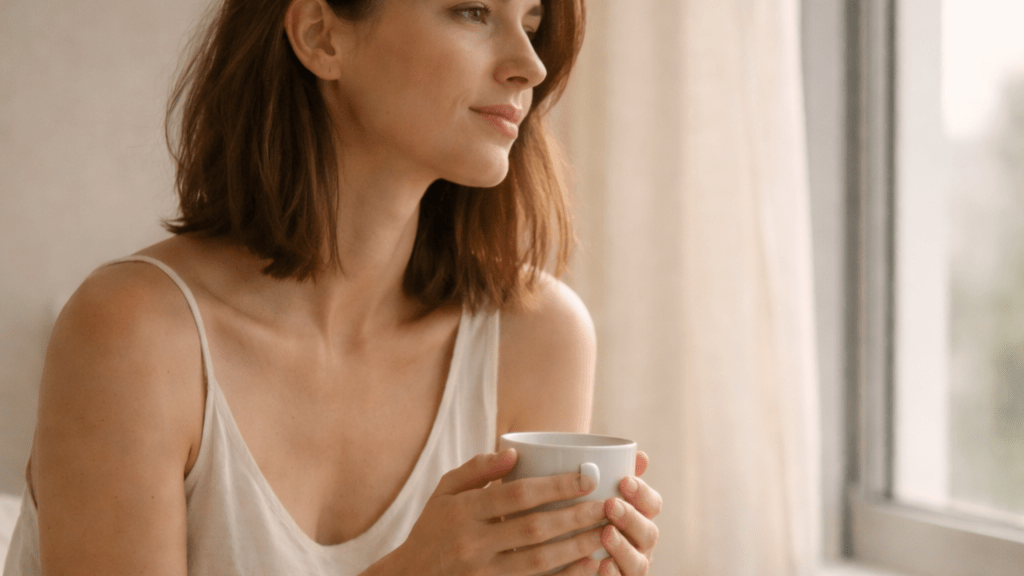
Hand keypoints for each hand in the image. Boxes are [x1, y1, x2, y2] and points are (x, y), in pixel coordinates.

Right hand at [375, 449, 607, 575]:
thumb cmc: (434, 528)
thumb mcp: (444, 492)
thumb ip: (476, 469)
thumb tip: (513, 451)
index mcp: (462, 512)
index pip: (516, 496)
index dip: (554, 486)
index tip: (586, 478)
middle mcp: (472, 545)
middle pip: (534, 529)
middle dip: (576, 516)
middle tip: (607, 505)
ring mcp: (483, 575)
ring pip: (539, 562)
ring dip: (577, 548)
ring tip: (606, 533)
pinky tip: (589, 566)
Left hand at [598, 451, 661, 575]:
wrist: (569, 551)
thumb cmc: (588, 516)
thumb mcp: (597, 493)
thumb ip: (616, 474)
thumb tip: (640, 455)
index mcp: (641, 517)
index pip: (653, 504)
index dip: (642, 493)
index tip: (624, 480)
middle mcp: (641, 543)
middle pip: (649, 532)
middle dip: (631, 518)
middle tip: (610, 505)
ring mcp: (631, 565)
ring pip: (638, 562)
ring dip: (623, 547)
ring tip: (605, 533)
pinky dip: (613, 574)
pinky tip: (602, 565)